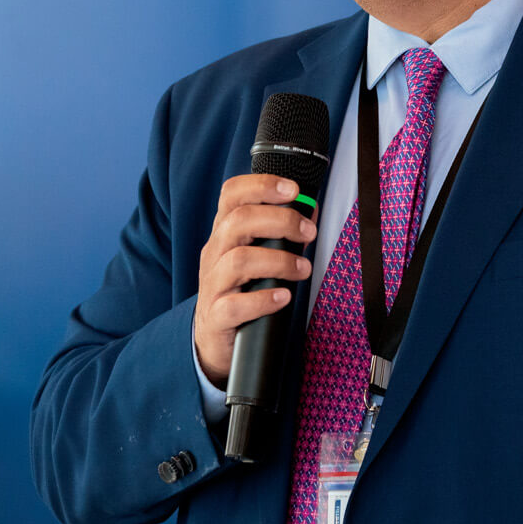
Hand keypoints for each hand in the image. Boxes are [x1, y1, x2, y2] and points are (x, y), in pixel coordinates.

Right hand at [192, 174, 316, 388]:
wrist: (214, 338)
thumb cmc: (241, 289)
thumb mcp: (256, 255)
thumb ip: (279, 232)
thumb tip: (310, 209)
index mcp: (224, 232)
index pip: (232, 194)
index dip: (262, 185)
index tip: (294, 190)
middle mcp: (214, 253)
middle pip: (239, 221)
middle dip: (281, 221)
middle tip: (309, 233)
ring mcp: (212, 284)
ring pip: (238, 260)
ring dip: (279, 261)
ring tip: (303, 269)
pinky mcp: (216, 316)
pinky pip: (234, 305)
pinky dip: (262, 300)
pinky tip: (283, 297)